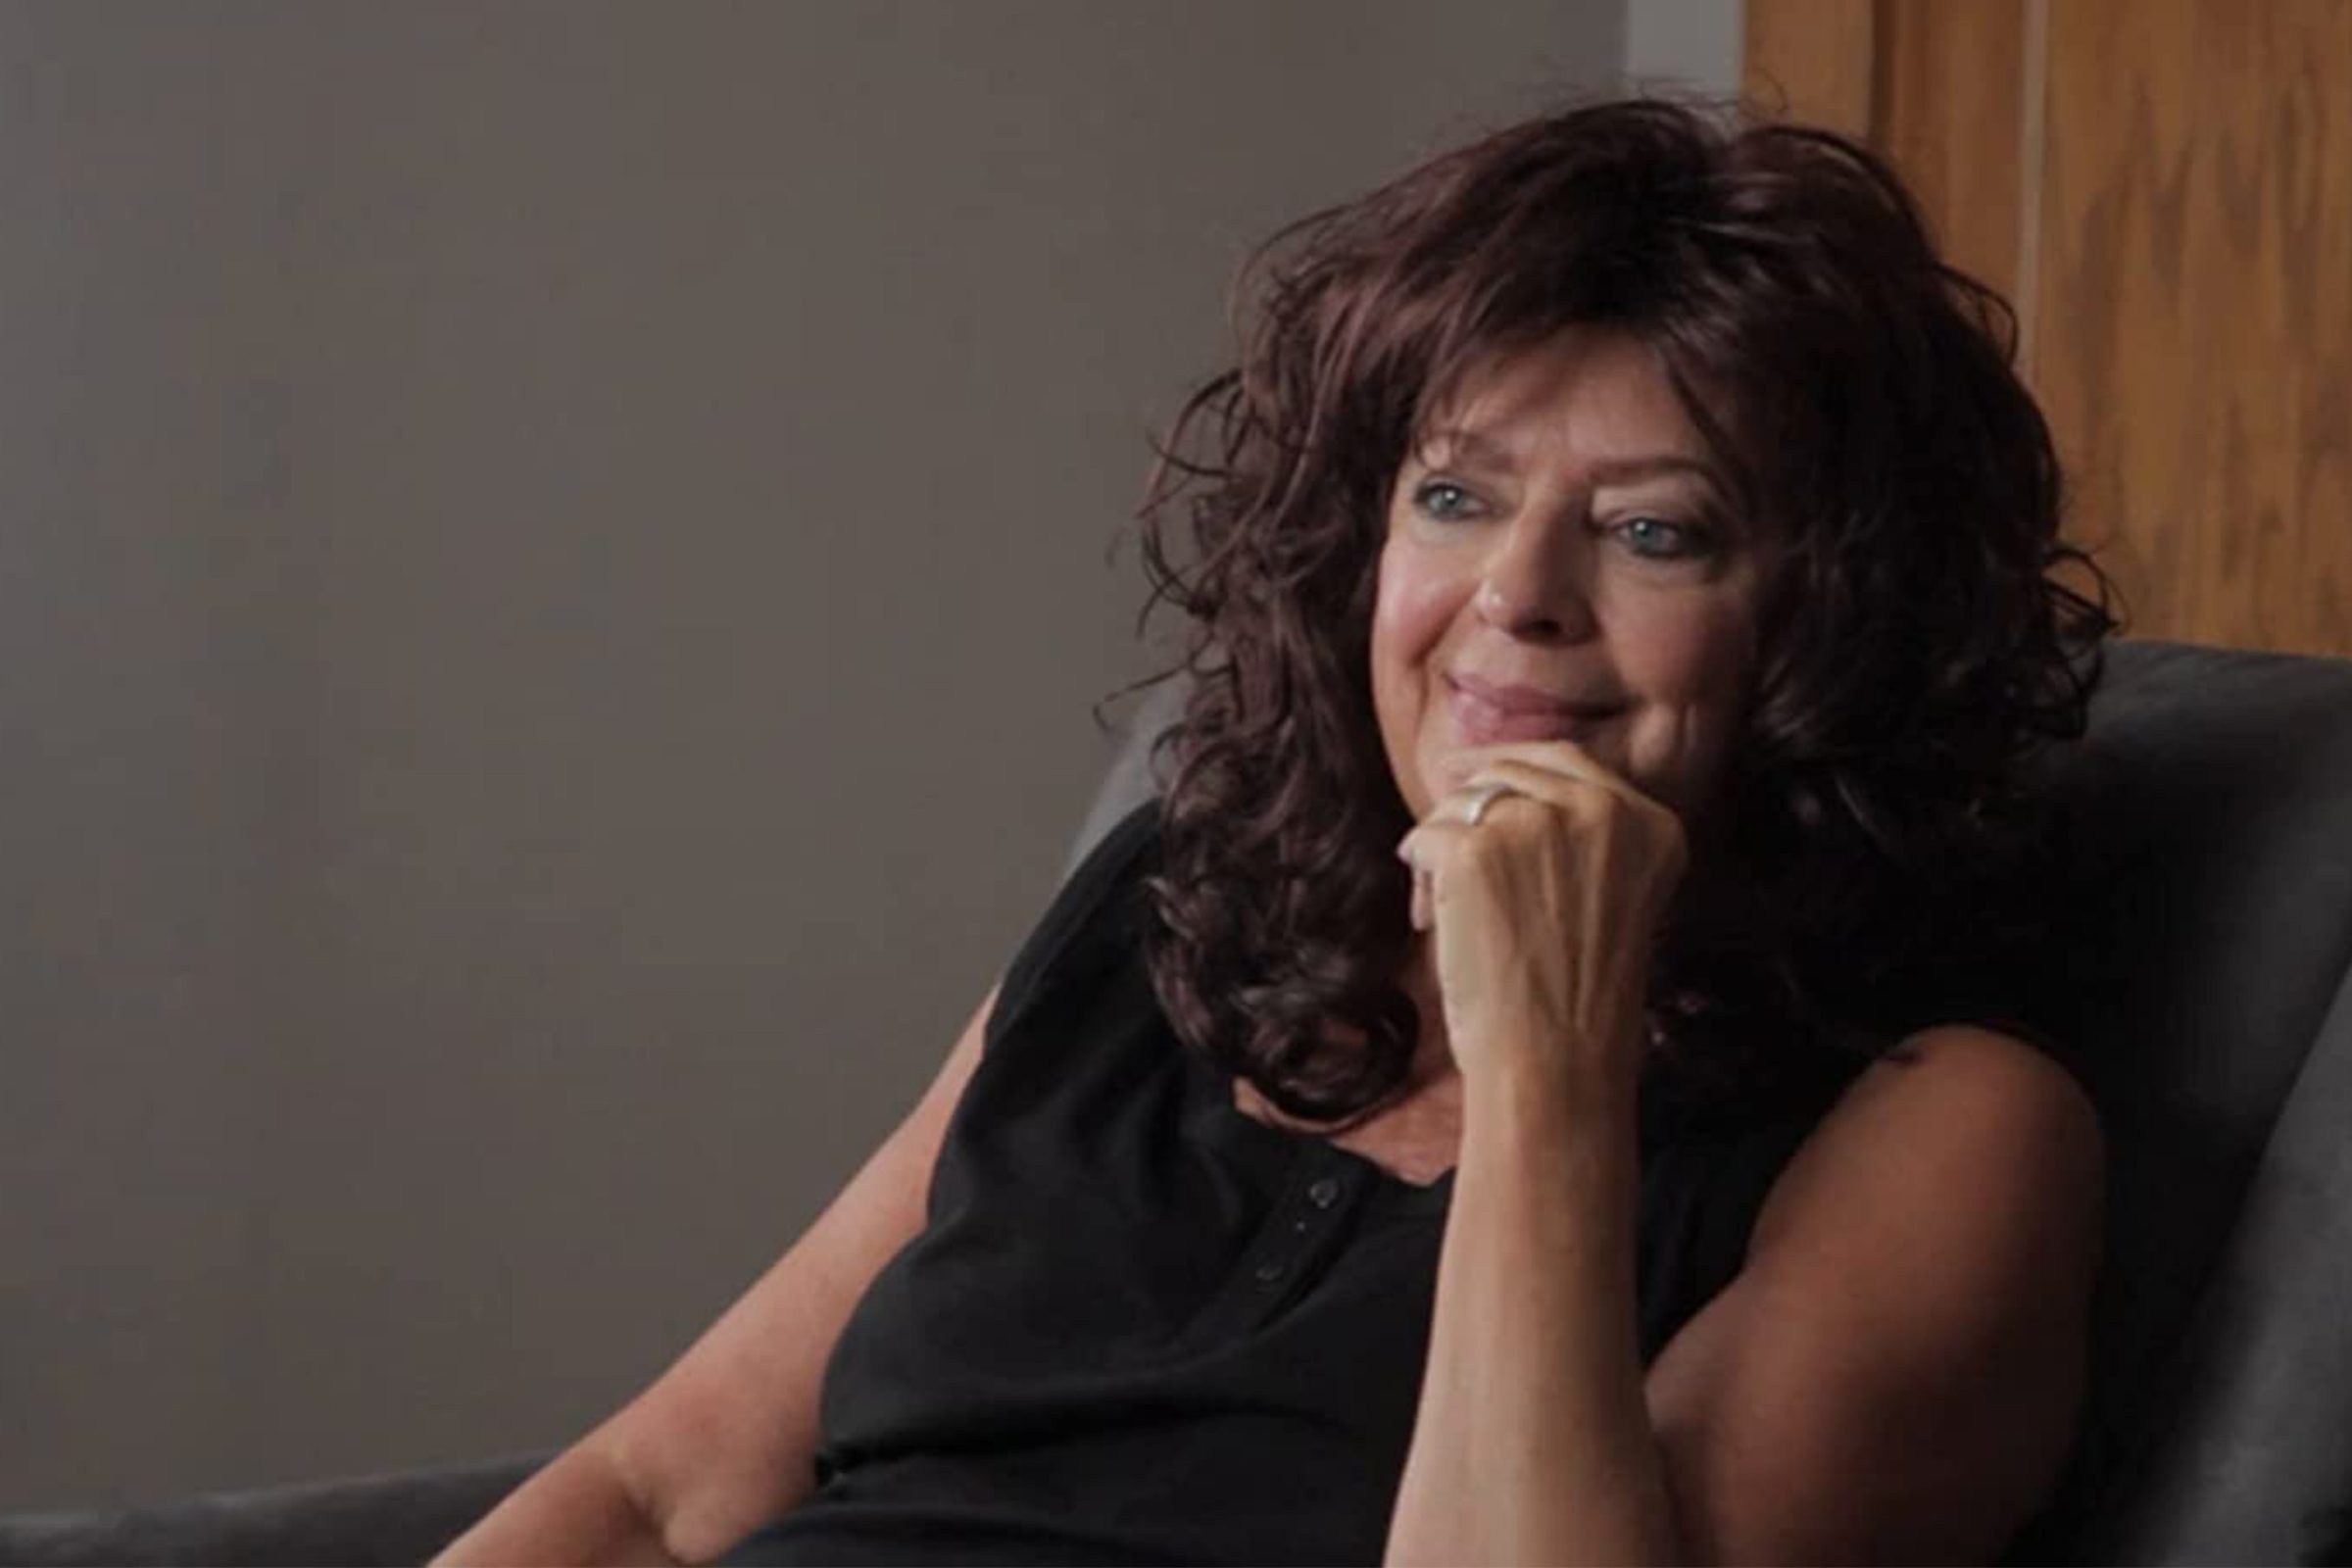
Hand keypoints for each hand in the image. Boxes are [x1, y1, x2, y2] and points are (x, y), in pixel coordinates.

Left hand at [1395, 742, 1687, 1097]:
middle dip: (1469, 804)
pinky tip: (1428, 917)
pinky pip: (1425, 837)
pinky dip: (1416, 872)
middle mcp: (1602, 810)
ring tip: (1441, 907)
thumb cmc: (1576, 999)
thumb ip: (1580, 837)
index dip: (1511, 766)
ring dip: (1441, 844)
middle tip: (1443, 844)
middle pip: (1508, 771)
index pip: (1566, 760)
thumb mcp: (1611, 898)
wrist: (1556, 1063)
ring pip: (1460, 802)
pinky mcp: (1476, 851)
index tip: (1470, 774)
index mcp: (1650, 824)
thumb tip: (1493, 783)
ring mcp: (1537, 824)